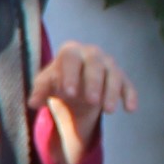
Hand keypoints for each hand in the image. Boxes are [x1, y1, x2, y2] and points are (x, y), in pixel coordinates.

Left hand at [34, 39, 135, 163]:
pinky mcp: (121, 77)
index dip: (70, 74)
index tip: (68, 93)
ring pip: (113, 75)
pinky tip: (131, 109)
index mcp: (70, 52)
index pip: (70, 58)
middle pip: (95, 65)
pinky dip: (130, 96)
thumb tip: (33, 103)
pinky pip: (127, 85)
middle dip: (94, 83)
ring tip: (109, 111)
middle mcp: (92, 53)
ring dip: (112, 92)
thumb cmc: (58, 81)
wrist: (75, 86)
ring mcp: (108, 64)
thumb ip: (39, 91)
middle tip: (91, 101)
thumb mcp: (46, 85)